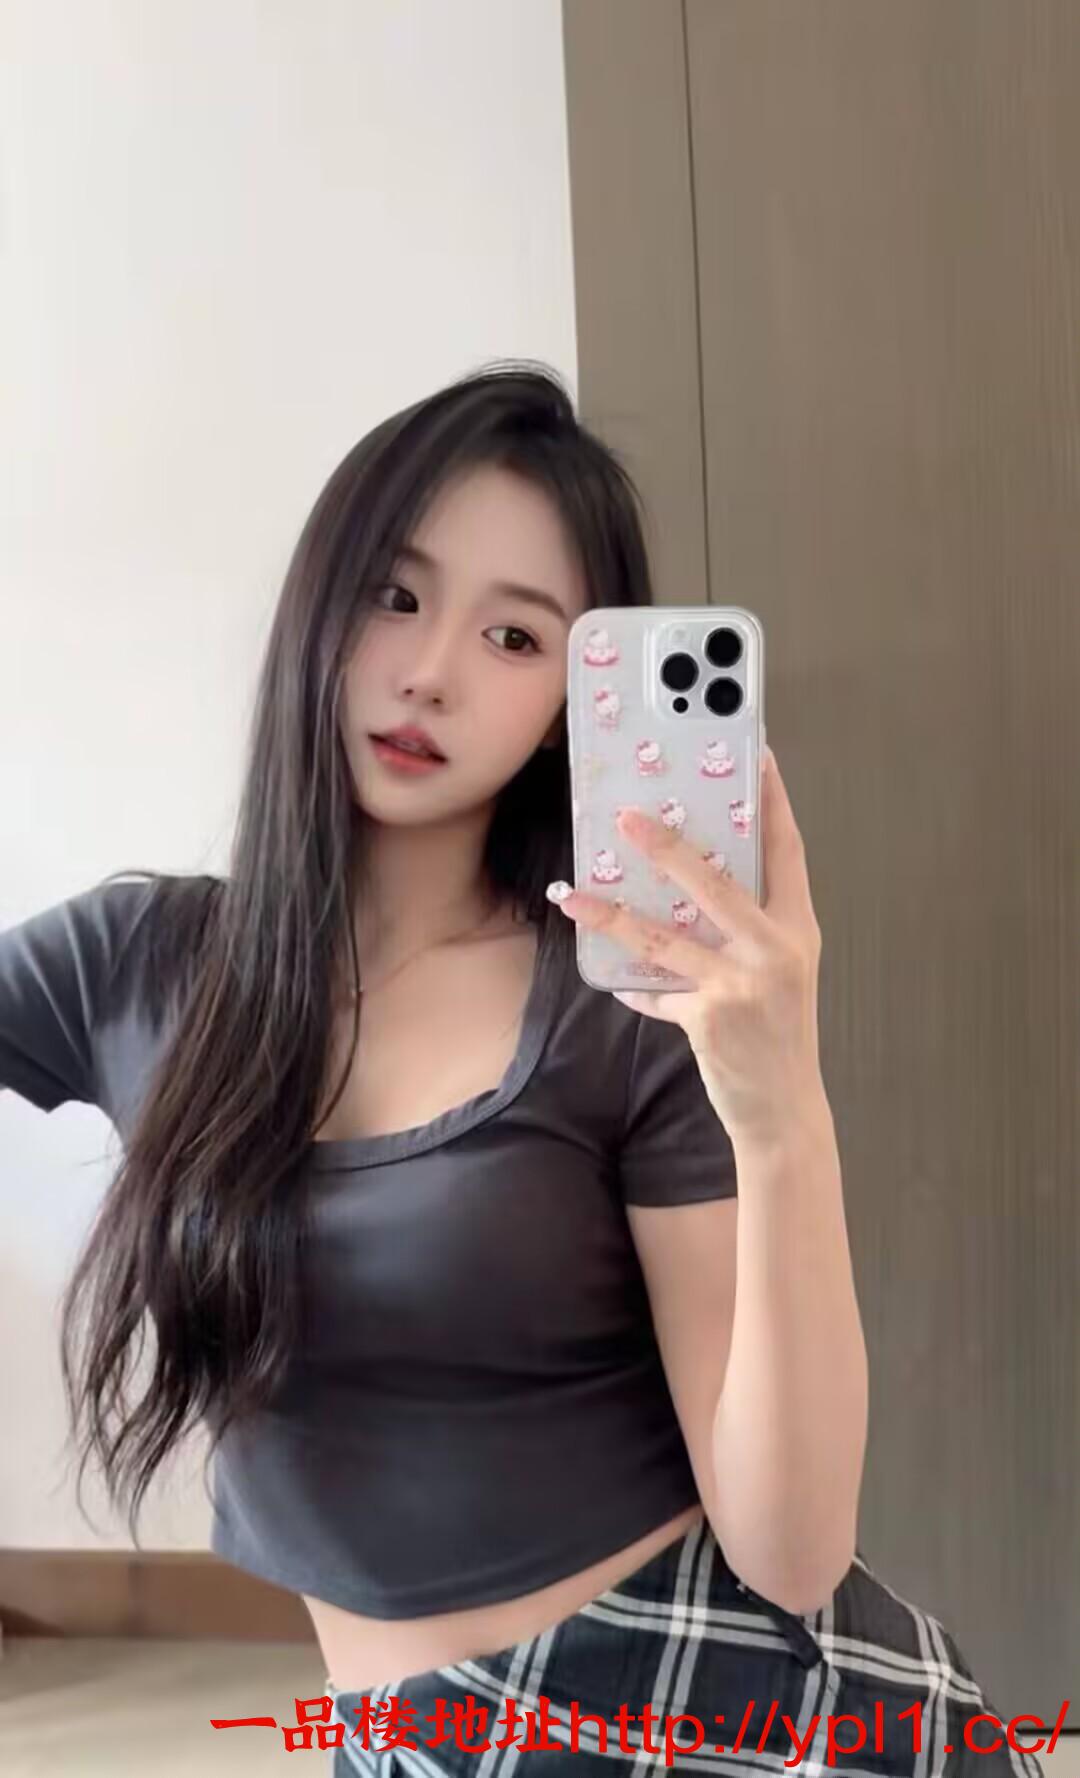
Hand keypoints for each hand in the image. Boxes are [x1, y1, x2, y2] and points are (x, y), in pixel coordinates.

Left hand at [548, 747, 827, 1147]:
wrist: (784, 1110)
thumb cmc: (779, 1034)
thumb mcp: (779, 973)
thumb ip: (748, 931)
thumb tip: (691, 889)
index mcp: (797, 929)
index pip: (788, 852)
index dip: (773, 802)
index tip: (757, 756)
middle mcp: (775, 949)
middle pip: (715, 882)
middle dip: (667, 846)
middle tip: (628, 815)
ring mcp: (741, 982)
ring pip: (665, 935)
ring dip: (613, 913)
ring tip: (574, 893)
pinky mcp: (709, 1016)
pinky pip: (655, 990)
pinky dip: (632, 985)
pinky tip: (611, 977)